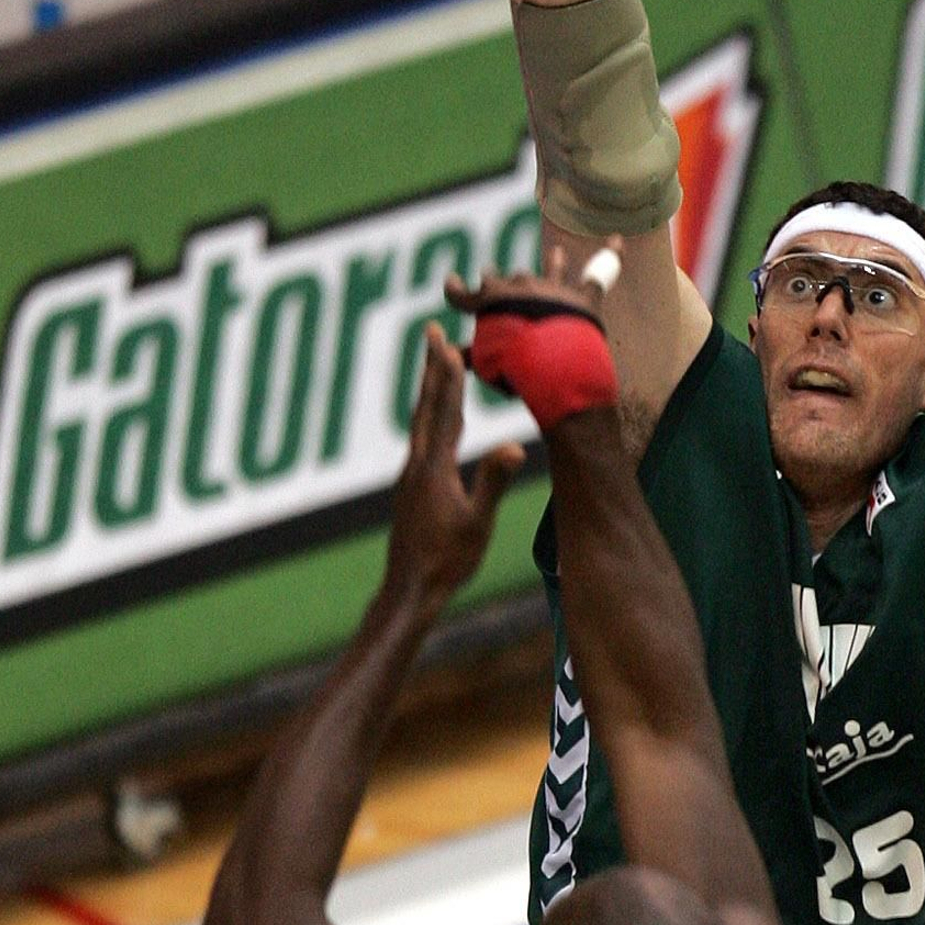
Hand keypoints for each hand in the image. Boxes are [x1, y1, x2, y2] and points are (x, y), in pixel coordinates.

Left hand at [383, 325, 523, 612]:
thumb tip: (515, 445)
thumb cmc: (447, 561)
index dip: (447, 375)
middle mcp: (417, 465)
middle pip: (426, 406)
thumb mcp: (477, 523)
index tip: (446, 342)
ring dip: (430, 390)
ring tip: (436, 365)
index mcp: (434, 469)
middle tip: (430, 333)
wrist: (409, 591)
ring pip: (421, 422)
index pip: (445, 412)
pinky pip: (423, 440)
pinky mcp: (411, 488)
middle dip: (431, 368)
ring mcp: (411, 476)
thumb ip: (492, 482)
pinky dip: (431, 417)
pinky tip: (439, 422)